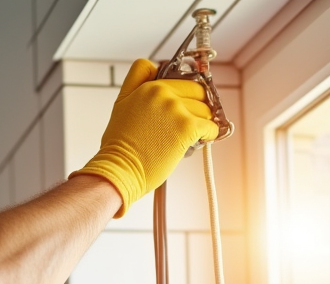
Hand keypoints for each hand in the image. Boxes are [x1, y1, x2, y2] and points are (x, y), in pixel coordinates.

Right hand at [71, 58, 219, 216]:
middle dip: (197, 106)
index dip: (186, 91)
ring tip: (190, 135)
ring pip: (205, 110)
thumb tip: (155, 67)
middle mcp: (163, 94)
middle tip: (190, 121)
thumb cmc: (119, 145)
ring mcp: (176, 109)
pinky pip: (210, 127)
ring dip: (202, 122)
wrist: (120, 169)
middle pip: (197, 91)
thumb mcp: (121, 102)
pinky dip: (210, 135)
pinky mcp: (186, 128)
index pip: (181, 77)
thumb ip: (137, 80)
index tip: (188, 101)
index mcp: (149, 86)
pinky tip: (200, 140)